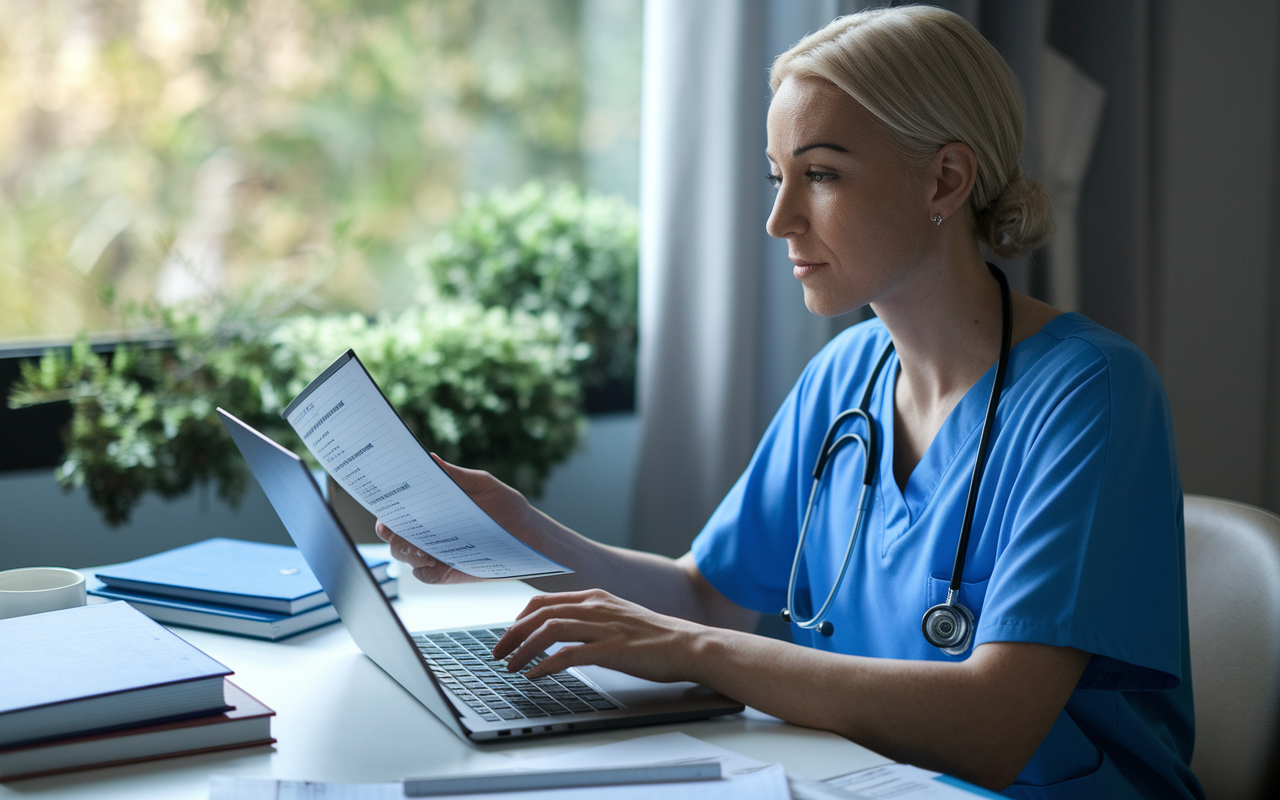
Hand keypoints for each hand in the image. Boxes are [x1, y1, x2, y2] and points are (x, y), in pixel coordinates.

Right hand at [375, 454, 537, 584]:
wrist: (528, 534)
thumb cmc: (505, 504)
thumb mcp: (482, 484)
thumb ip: (456, 475)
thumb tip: (432, 459)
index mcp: (430, 506)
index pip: (398, 507)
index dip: (386, 507)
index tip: (385, 504)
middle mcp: (427, 529)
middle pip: (394, 533)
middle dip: (391, 531)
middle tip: (397, 528)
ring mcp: (435, 551)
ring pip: (404, 555)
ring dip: (406, 551)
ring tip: (421, 546)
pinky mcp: (446, 571)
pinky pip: (425, 575)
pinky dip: (424, 570)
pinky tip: (433, 562)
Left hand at [492, 589, 708, 683]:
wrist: (690, 645)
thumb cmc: (656, 637)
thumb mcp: (618, 618)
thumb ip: (592, 620)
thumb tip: (563, 633)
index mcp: (596, 598)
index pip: (544, 602)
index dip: (519, 619)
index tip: (508, 636)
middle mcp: (596, 607)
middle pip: (540, 614)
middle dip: (512, 634)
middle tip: (497, 653)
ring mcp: (604, 627)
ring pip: (549, 630)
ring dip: (523, 650)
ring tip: (510, 667)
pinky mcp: (612, 649)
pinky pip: (569, 655)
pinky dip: (545, 665)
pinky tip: (535, 676)